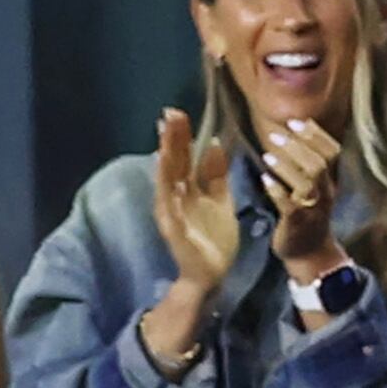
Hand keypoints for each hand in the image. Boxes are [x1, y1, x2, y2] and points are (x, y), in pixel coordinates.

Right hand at [151, 109, 239, 291]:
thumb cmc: (214, 237)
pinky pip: (173, 212)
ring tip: (165, 139)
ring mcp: (173, 215)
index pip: (182, 157)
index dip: (179, 136)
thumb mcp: (220, 199)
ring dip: (166, 161)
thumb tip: (215, 143)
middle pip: (172, 163)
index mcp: (186, 189)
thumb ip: (217, 174)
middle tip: (170, 114)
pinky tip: (173, 181)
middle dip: (171, 140)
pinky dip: (171, 197)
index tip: (178, 113)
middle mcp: (175, 198)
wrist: (213, 274)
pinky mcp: (176, 233)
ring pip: (167, 182)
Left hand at [260, 118, 343, 270]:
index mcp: (329, 182)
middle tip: (276, 135)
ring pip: (307, 183)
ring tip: (268, 155)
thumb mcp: (314, 189)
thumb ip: (307, 166)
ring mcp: (312, 209)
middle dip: (298, 147)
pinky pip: (289, 205)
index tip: (296, 122)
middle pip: (319, 164)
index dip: (316, 135)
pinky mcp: (297, 223)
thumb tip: (291, 135)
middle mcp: (325, 193)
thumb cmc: (307, 216)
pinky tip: (265, 180)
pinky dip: (277, 191)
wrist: (310, 254)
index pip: (332, 152)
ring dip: (286, 167)